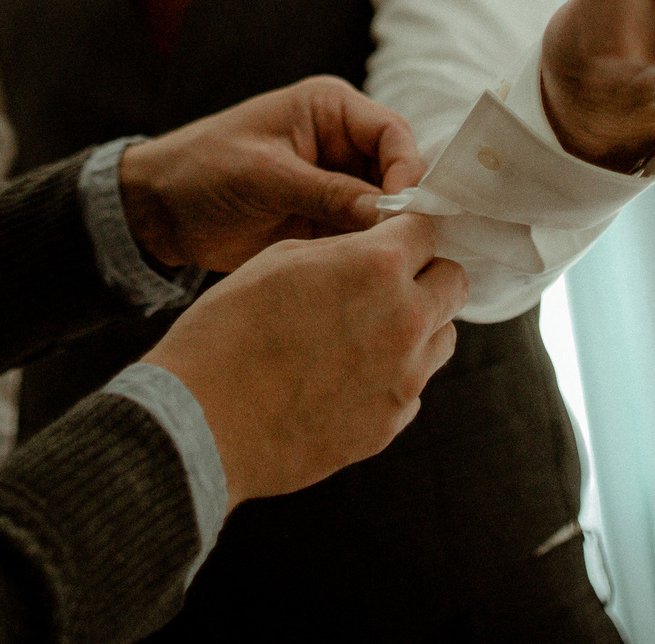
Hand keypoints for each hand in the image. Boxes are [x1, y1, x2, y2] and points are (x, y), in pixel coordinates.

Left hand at [117, 75, 426, 272]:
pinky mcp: (324, 220)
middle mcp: (341, 143)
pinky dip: (365, 253)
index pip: (392, 133)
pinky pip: (360, 236)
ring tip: (390, 266)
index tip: (406, 209)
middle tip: (407, 246)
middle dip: (404, 207)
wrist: (157, 211)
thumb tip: (391, 214)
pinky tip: (368, 275)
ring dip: (386, 235)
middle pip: (397, 173)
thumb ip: (329, 192)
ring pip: (385, 209)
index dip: (407, 169)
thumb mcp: (266, 176)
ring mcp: (334, 183)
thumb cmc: (203, 170)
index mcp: (329, 109)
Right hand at [145, 214, 467, 504]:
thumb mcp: (280, 260)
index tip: (394, 239)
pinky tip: (343, 380)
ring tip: (360, 336)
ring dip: (416, 328)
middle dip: (425, 276)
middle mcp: (404, 321)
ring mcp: (403, 379)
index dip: (407, 232)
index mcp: (377, 267)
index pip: (428, 230)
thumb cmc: (227, 332)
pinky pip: (413, 388)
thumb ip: (342, 251)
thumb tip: (371, 252)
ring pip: (442, 338)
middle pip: (453, 282)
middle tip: (383, 286)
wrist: (201, 422)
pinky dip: (391, 377)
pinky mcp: (390, 425)